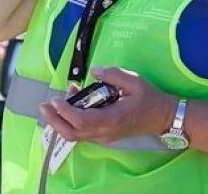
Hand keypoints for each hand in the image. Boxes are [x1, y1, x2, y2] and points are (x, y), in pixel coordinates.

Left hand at [38, 67, 177, 143]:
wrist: (163, 117)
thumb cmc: (150, 98)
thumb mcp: (133, 81)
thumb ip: (112, 74)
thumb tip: (93, 71)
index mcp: (111, 119)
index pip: (80, 121)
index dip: (64, 111)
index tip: (55, 99)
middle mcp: (104, 132)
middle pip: (72, 133)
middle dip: (54, 121)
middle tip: (44, 106)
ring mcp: (104, 137)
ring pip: (75, 135)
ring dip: (62, 121)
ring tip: (58, 102)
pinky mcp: (105, 135)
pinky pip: (82, 133)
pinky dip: (71, 122)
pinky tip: (72, 105)